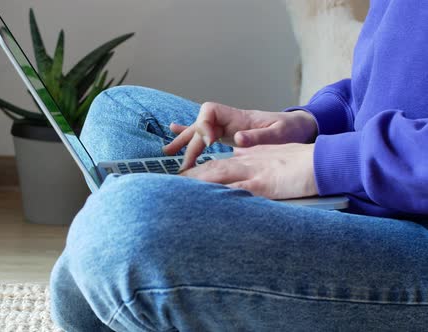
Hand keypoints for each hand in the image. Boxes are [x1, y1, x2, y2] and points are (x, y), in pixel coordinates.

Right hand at [162, 102, 317, 169]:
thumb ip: (258, 137)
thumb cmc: (292, 129)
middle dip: (188, 141)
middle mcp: (230, 120)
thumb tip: (236, 139)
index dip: (204, 125)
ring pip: (199, 131)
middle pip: (200, 125)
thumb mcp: (280, 134)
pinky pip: (206, 134)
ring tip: (167, 152)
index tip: (209, 142)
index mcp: (239, 117)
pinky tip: (175, 134)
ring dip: (183, 140)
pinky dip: (191, 135)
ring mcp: (228, 127)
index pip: (210, 112)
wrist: (300, 126)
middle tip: (179, 160)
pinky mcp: (228, 135)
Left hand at [180, 143, 317, 199]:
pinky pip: (237, 190)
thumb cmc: (301, 161)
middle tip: (166, 186)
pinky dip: (220, 195)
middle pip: (210, 168)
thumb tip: (236, 160)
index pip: (216, 162)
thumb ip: (253, 157)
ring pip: (217, 176)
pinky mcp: (264, 184)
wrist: (323, 160)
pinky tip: (207, 203)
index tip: (180, 177)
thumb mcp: (272, 156)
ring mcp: (254, 172)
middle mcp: (246, 162)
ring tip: (176, 192)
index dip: (195, 170)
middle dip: (187, 177)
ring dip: (196, 184)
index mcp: (248, 156)